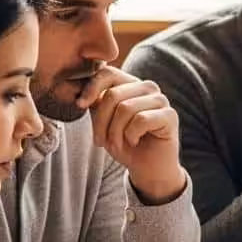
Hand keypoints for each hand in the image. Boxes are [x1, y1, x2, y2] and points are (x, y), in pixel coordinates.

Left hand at [77, 66, 186, 203]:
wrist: (147, 168)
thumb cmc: (124, 144)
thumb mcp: (102, 120)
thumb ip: (94, 101)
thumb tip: (71, 86)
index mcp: (130, 84)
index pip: (108, 73)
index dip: (91, 88)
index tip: (80, 106)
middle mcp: (147, 87)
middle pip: (113, 94)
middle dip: (101, 122)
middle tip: (100, 141)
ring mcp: (161, 100)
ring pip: (126, 108)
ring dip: (115, 133)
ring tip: (118, 144)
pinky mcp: (170, 115)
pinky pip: (141, 120)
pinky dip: (131, 136)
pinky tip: (135, 142)